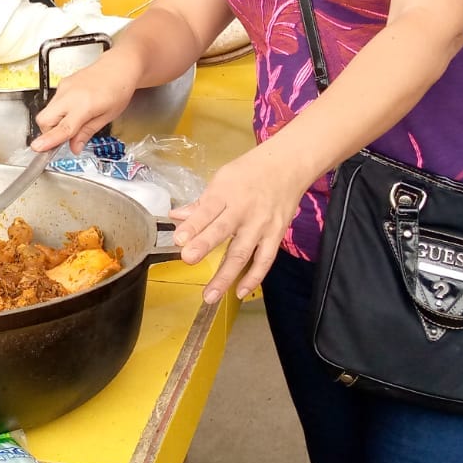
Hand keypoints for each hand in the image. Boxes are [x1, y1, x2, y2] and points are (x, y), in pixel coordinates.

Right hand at [29, 49, 142, 152]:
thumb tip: (74, 147)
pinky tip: (75, 109)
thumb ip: (87, 132)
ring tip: (75, 120)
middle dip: (49, 132)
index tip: (38, 148)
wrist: (119, 66)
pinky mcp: (62, 84)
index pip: (62, 127)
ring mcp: (63, 88)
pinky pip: (53, 103)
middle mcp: (70, 95)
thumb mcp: (107, 117)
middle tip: (65, 136)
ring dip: (54, 122)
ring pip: (46, 111)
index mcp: (85, 106)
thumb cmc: (118, 90)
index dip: (49, 140)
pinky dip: (59, 111)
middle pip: (44, 119)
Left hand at [169, 145, 314, 304]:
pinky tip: (239, 292)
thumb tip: (175, 217)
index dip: (193, 225)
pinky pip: (265, 260)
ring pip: (243, 253)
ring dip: (226, 276)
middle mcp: (244, 210)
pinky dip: (253, 278)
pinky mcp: (276, 235)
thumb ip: (200, 204)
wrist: (287, 167)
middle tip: (187, 259)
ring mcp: (261, 225)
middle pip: (223, 230)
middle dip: (204, 245)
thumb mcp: (221, 180)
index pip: (207, 210)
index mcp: (226, 193)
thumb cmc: (249, 173)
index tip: (178, 239)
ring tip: (210, 295)